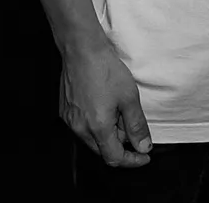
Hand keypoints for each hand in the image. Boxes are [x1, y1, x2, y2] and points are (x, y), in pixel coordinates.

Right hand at [60, 44, 152, 167]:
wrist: (82, 49)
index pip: (115, 158)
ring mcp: (70, 121)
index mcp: (97, 128)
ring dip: (109, 132)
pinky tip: (104, 104)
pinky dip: (96, 123)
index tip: (143, 156)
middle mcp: (80, 129)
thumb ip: (137, 125)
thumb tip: (143, 147)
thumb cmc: (105, 68)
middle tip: (132, 123)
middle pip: (103, 150)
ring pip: (93, 139)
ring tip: (118, 108)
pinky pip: (83, 127)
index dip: (132, 160)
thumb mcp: (130, 97)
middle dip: (121, 143)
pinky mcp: (65, 112)